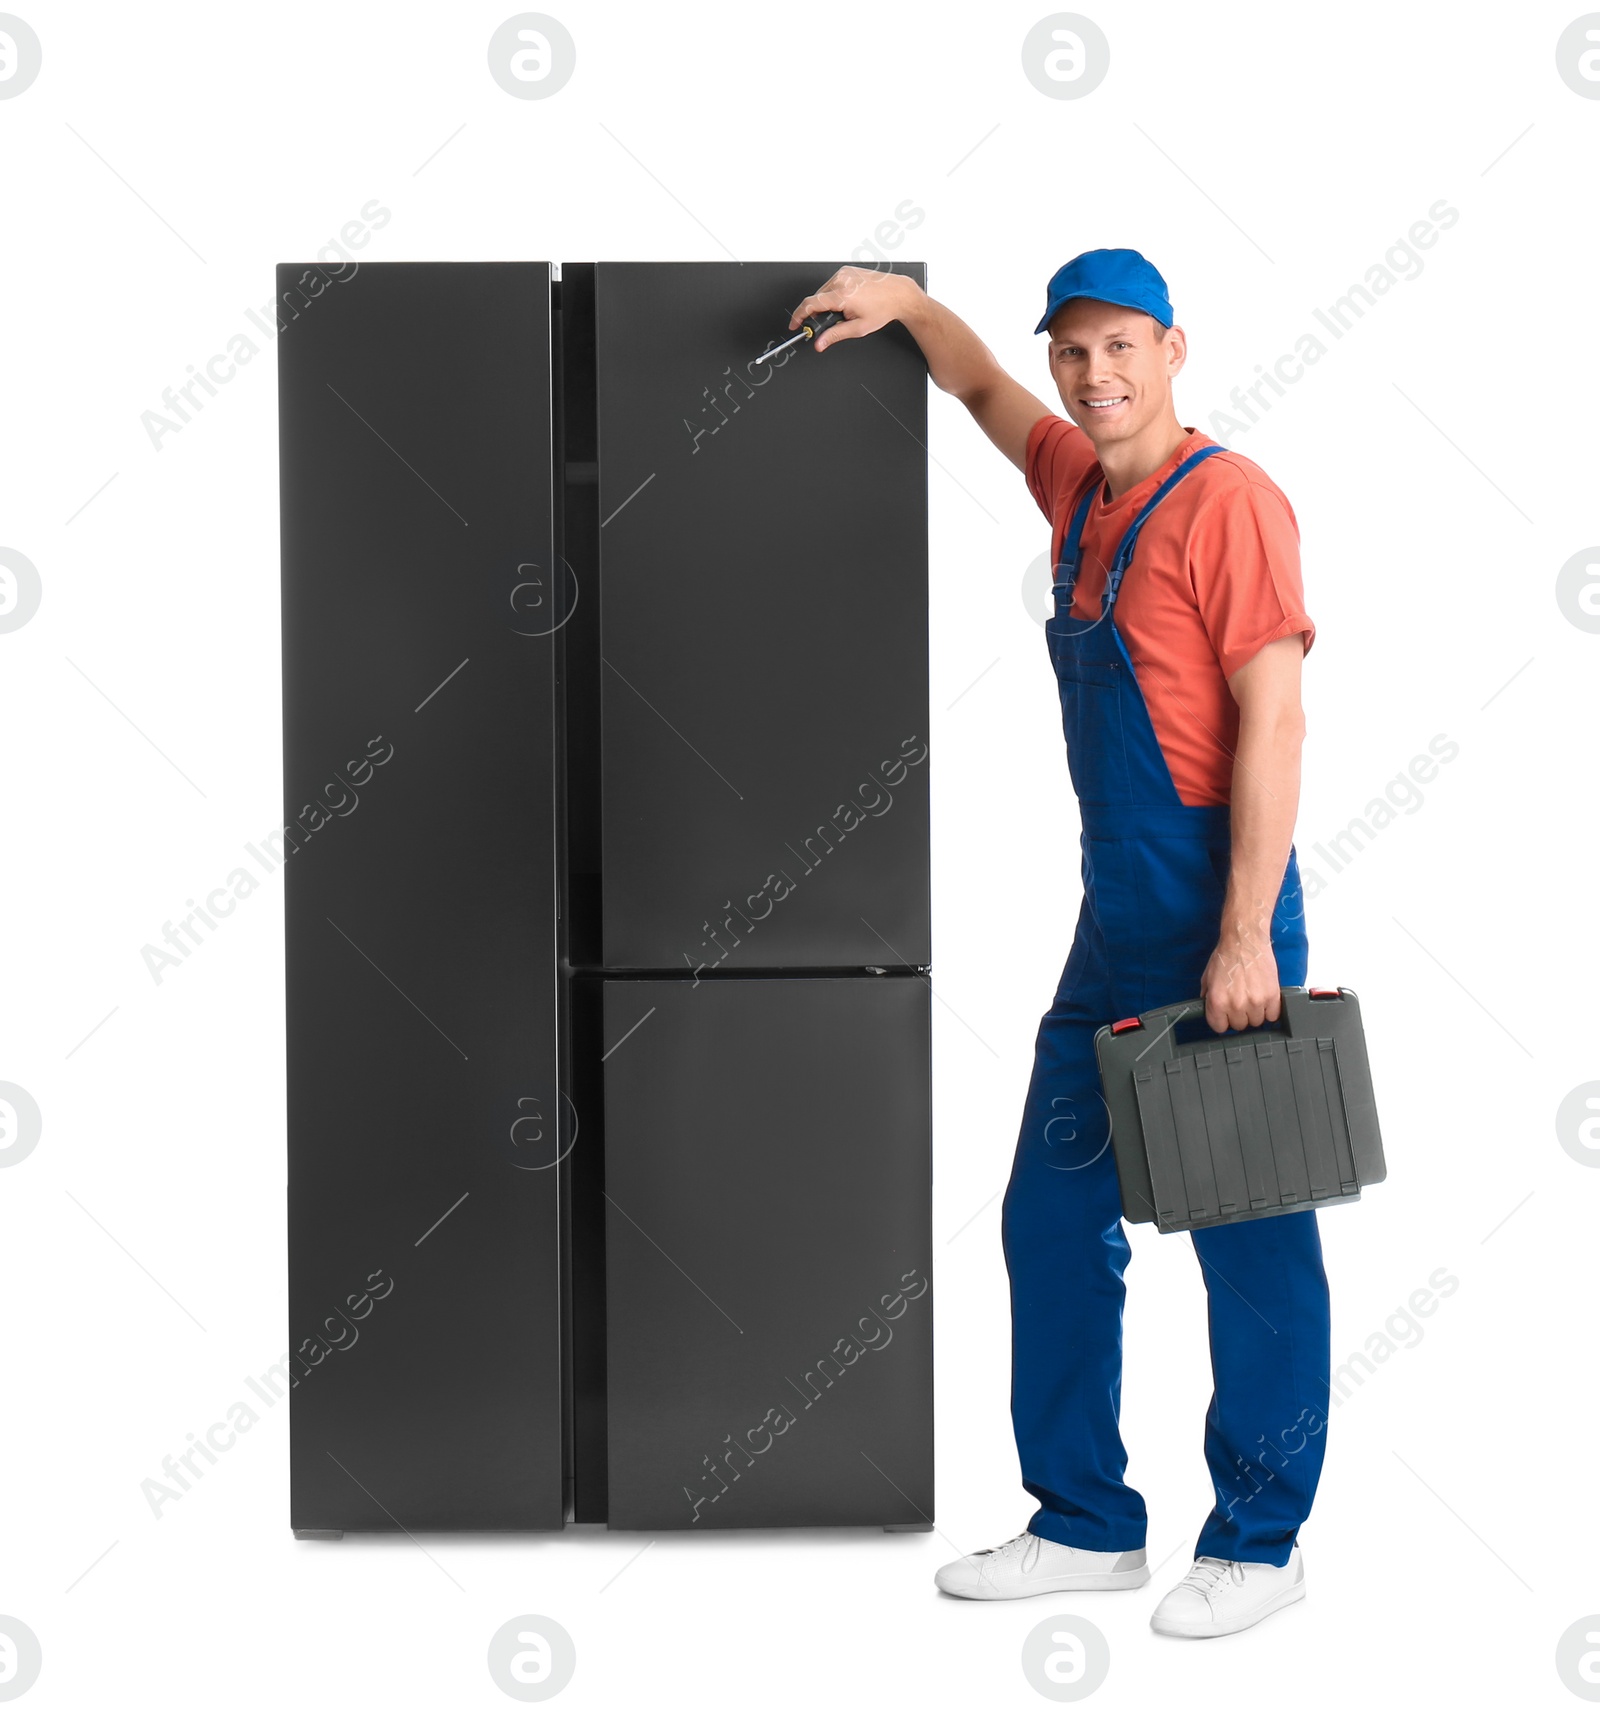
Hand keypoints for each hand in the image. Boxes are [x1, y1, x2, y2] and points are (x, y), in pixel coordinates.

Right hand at [788, 266, 919, 351]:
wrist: (898, 294)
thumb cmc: (883, 309)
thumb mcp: (858, 328)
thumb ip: (835, 335)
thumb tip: (819, 343)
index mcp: (842, 295)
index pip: (810, 304)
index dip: (799, 316)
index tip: (795, 324)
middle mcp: (841, 280)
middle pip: (817, 299)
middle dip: (819, 313)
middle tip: (833, 322)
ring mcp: (844, 273)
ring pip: (823, 291)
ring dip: (827, 303)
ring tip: (846, 310)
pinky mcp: (846, 270)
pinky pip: (832, 284)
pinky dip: (834, 294)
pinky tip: (849, 300)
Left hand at [1199, 931, 1280, 1032]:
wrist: (1244, 941)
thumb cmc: (1226, 956)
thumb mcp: (1207, 977)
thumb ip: (1207, 996)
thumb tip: (1209, 1008)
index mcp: (1217, 1001)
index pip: (1220, 1027)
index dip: (1223, 1021)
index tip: (1226, 1016)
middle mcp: (1236, 1004)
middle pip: (1240, 1026)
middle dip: (1239, 1016)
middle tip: (1240, 1003)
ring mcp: (1256, 1002)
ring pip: (1257, 1022)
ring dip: (1255, 1013)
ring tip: (1253, 999)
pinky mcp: (1272, 996)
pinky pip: (1273, 1016)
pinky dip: (1270, 1010)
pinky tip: (1265, 1000)